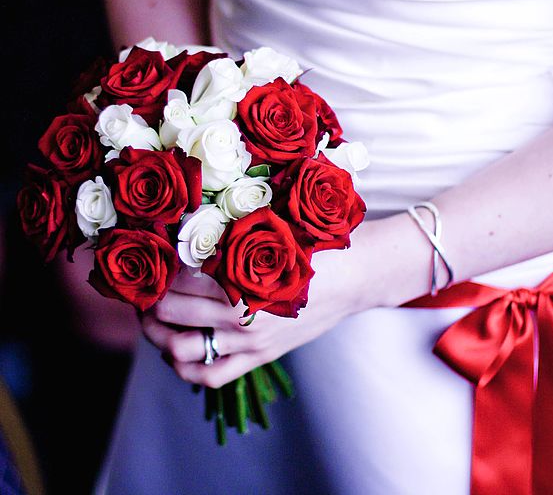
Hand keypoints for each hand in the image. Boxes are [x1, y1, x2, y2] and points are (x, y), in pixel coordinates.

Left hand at [142, 232, 373, 388]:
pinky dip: (184, 368)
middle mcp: (240, 314)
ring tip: (152, 318)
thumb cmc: (316, 246)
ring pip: (180, 348)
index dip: (156, 267)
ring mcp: (249, 341)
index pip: (176, 277)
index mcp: (241, 278)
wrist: (356, 276)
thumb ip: (232, 233)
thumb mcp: (274, 232)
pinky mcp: (260, 356)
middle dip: (148, 300)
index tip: (150, 257)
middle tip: (145, 286)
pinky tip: (176, 350)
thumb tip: (185, 226)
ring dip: (156, 334)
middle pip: (168, 312)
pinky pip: (210, 376)